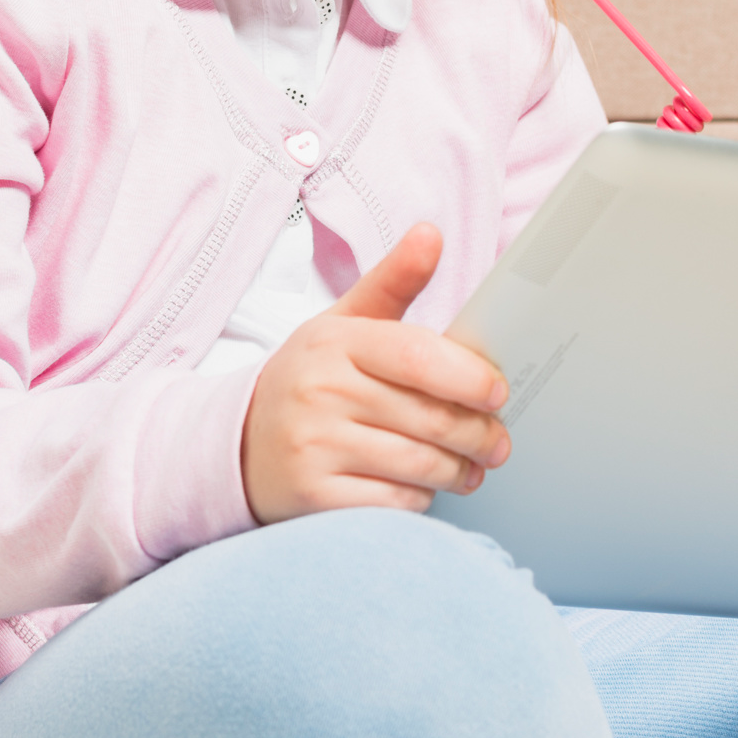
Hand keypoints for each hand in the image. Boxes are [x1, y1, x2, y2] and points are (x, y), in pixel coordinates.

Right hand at [240, 223, 512, 523]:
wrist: (240, 444)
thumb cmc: (309, 379)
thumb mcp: (342, 324)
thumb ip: (392, 282)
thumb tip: (431, 234)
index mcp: (334, 342)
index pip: (416, 355)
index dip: (468, 376)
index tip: (497, 391)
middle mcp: (320, 392)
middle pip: (427, 417)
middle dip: (477, 433)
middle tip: (497, 441)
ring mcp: (314, 448)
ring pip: (417, 464)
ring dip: (458, 470)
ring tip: (473, 467)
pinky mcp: (314, 498)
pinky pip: (393, 503)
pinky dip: (421, 499)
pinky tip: (427, 487)